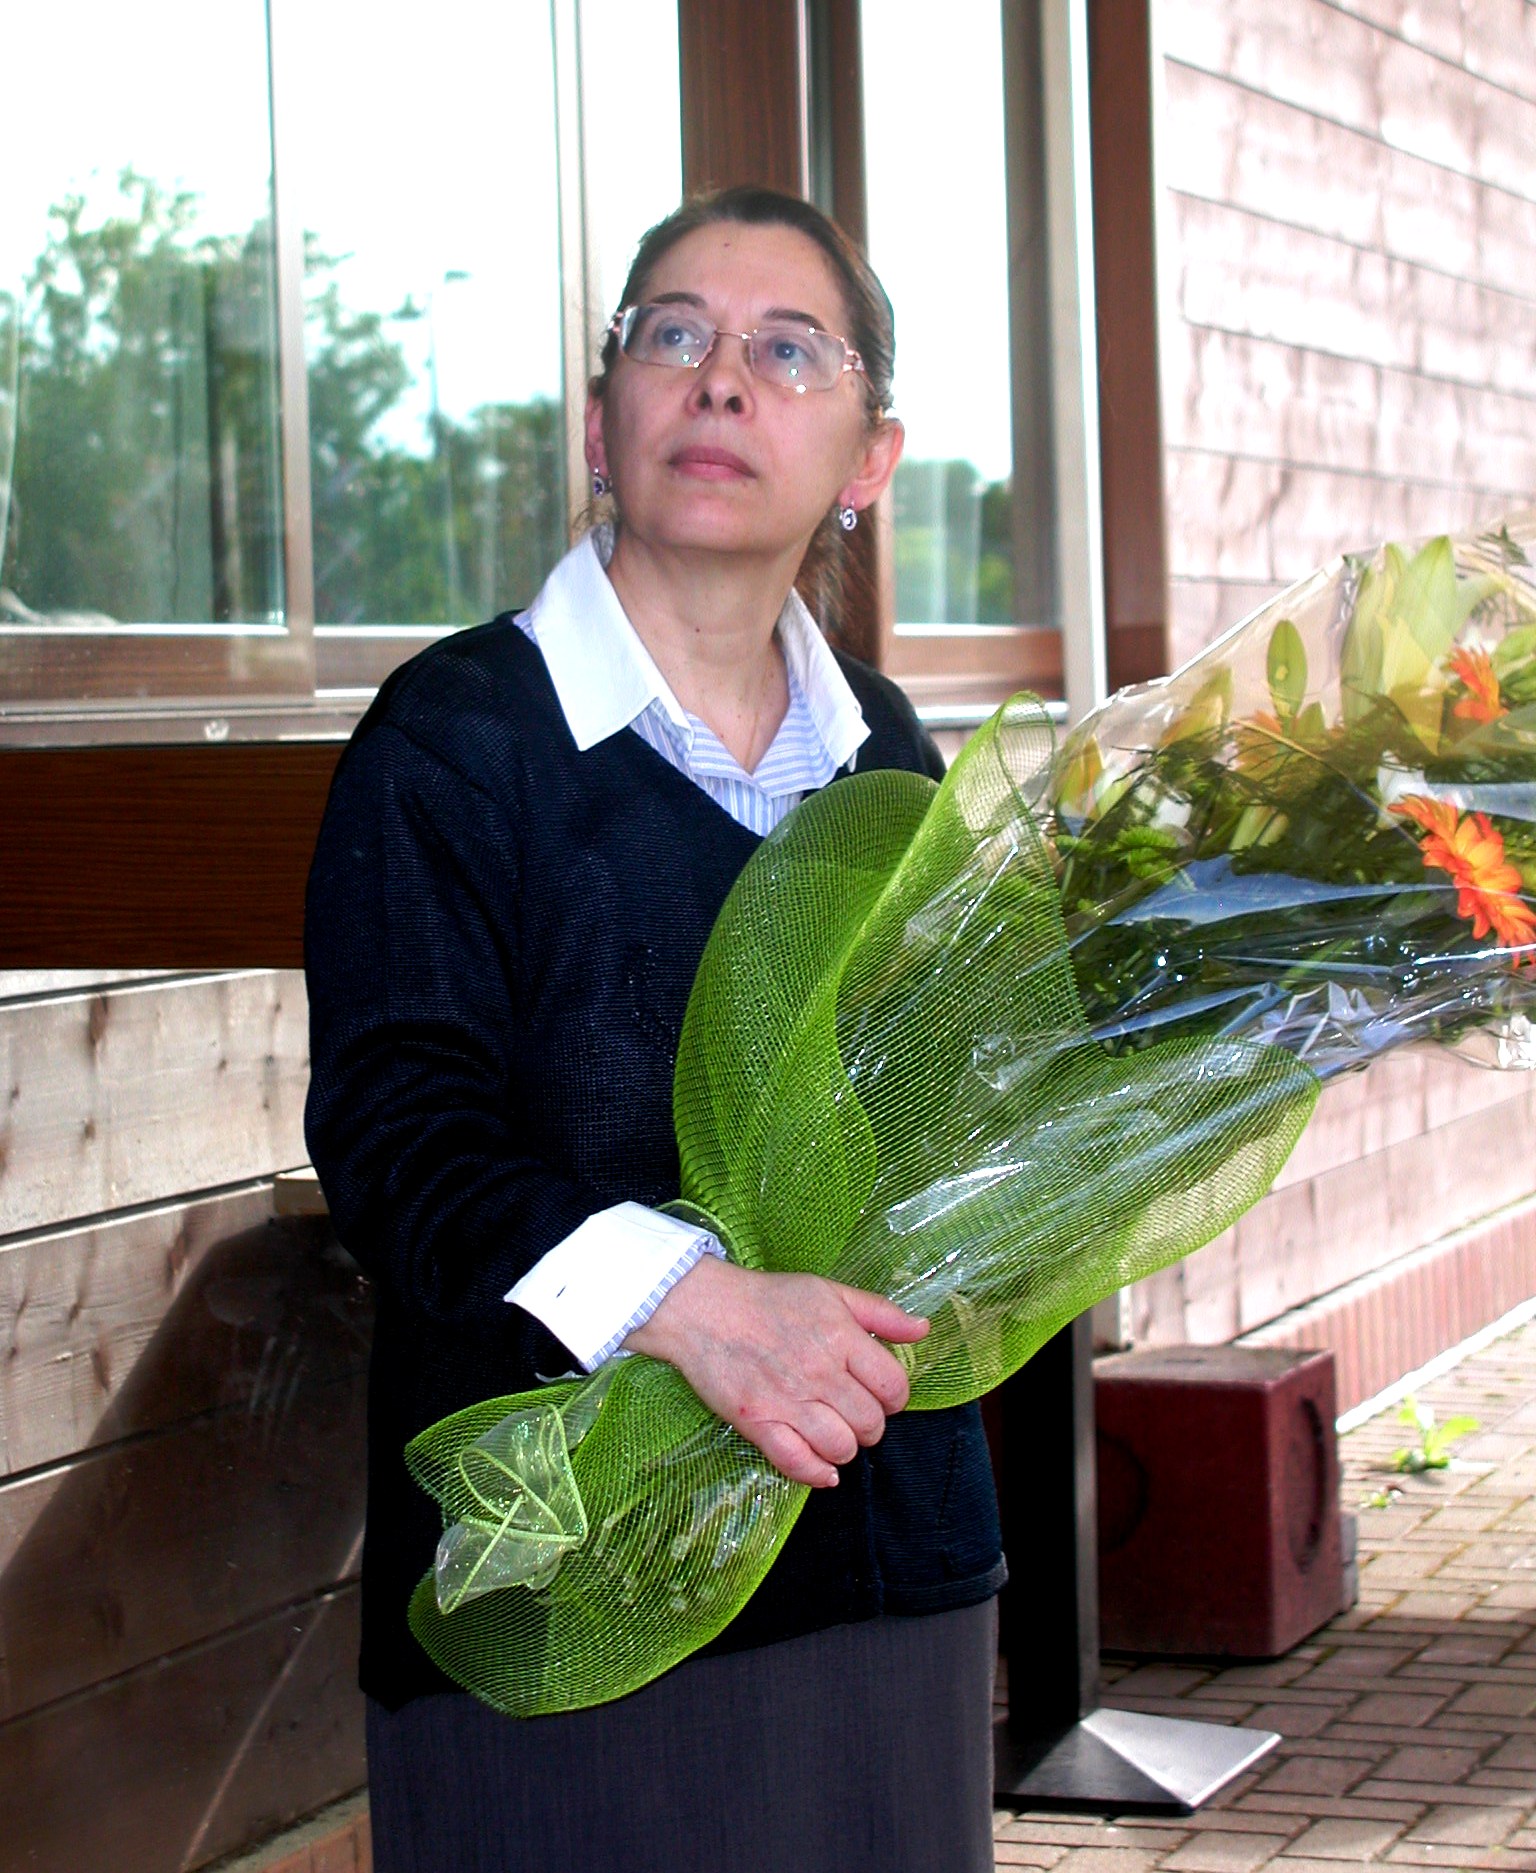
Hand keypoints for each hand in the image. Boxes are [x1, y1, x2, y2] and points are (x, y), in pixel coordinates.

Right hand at [622, 1256, 928, 1487]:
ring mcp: (787, 1400)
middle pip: (871, 1423)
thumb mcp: (830, 1292)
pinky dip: (817, 1474)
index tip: (881, 1395)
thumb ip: (880, 1312)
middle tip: (854, 1413)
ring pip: (841, 1448)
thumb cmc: (768, 1298)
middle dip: (870, 1424)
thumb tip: (923, 1330)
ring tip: (834, 1432)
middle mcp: (819, 1372)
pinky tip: (822, 1468)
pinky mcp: (757, 1422)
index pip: (894, 1387)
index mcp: (841, 1337)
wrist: (702, 1308)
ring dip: (845, 1447)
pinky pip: (798, 1464)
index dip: (895, 1397)